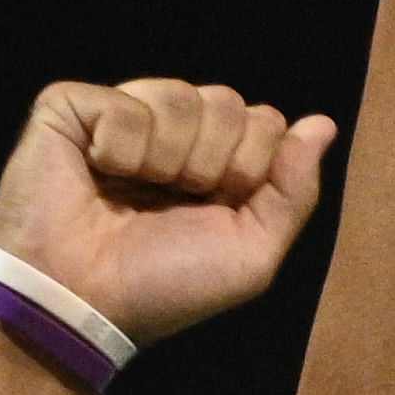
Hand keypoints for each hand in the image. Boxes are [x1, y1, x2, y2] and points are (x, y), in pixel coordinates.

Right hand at [0, 81, 337, 347]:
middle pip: (228, 102)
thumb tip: (322, 124)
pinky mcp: (71, 108)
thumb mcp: (253, 249)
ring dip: (169, 158)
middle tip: (177, 199)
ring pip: (180, 94)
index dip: (252, 166)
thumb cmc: (167, 284)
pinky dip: (121, 148)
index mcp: (218, 160)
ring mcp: (122, 114)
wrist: (87, 301)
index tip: (220, 205)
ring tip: (137, 190)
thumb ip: (293, 188)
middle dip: (215, 161)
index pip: (265, 121)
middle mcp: (173, 131)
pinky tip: (99, 172)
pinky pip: (124, 103)